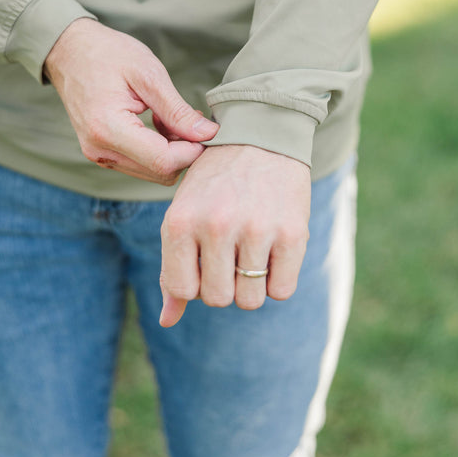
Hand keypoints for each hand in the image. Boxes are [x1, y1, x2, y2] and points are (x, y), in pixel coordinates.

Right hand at [44, 18, 218, 184]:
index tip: (206, 128)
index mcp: (108, 129)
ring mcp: (98, 155)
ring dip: (172, 150)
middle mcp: (100, 150)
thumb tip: (208, 134)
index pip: (163, 161)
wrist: (69, 51)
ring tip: (171, 117)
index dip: (193, 150)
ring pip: (153, 172)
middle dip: (185, 151)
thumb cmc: (107, 54)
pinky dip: (157, 149)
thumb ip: (177, 110)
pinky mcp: (101, 153)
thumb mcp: (148, 74)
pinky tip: (157, 123)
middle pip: (161, 172)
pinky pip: (140, 164)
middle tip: (191, 119)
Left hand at [159, 144, 310, 326]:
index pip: (184, 289)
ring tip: (252, 251)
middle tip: (232, 255)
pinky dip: (278, 280)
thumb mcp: (185, 214)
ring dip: (252, 285)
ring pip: (250, 299)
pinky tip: (273, 252)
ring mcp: (255, 229)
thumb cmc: (216, 181)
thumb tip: (166, 322)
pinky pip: (282, 290)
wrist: (262, 135)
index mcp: (180, 221)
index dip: (196, 284)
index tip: (206, 261)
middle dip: (225, 284)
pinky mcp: (291, 232)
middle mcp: (215, 225)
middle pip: (218, 299)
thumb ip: (174, 267)